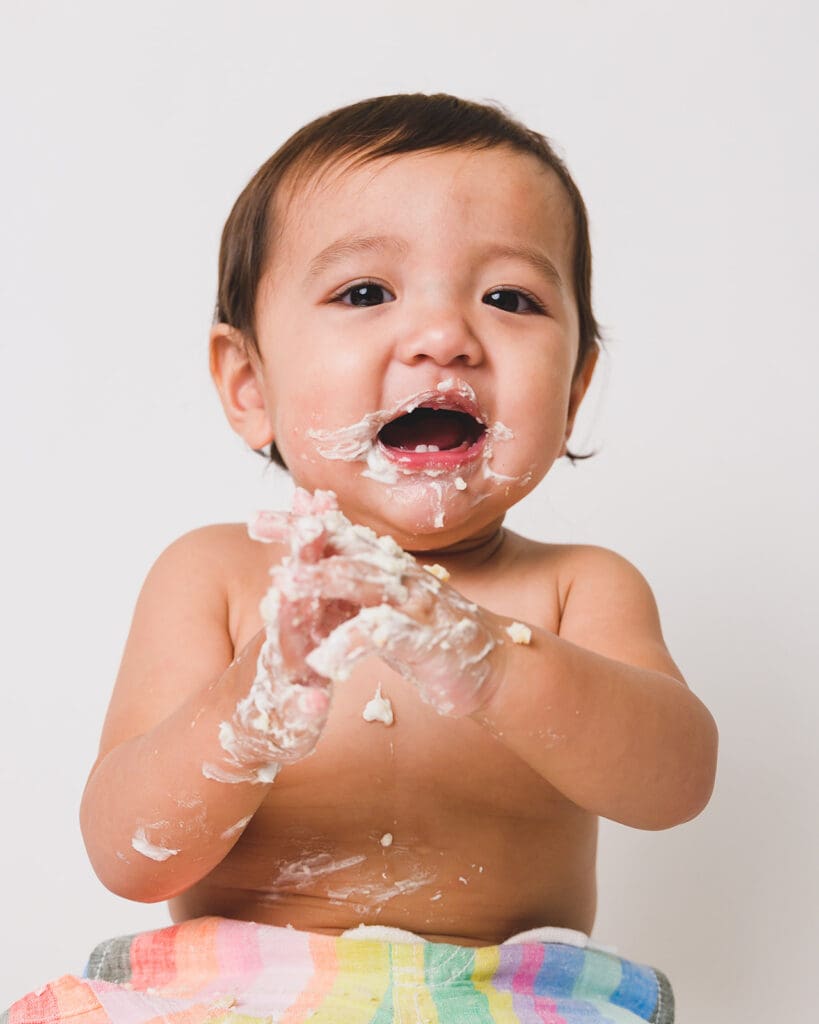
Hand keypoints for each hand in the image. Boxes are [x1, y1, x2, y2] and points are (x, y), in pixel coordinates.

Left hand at [253, 489, 504, 716]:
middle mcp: (400, 577)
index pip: (339, 537)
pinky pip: (389, 638)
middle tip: (255, 522)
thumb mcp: (391, 606)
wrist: (496, 667)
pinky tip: (324, 660)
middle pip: (345, 548)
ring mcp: (415, 606)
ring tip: (284, 584)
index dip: (300, 524)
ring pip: (364, 585)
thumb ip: (358, 590)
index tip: (258, 516)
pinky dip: (355, 645)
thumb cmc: (437, 638)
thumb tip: (315, 573)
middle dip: (301, 535)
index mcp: (388, 569)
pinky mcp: (428, 642)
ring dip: (323, 581)